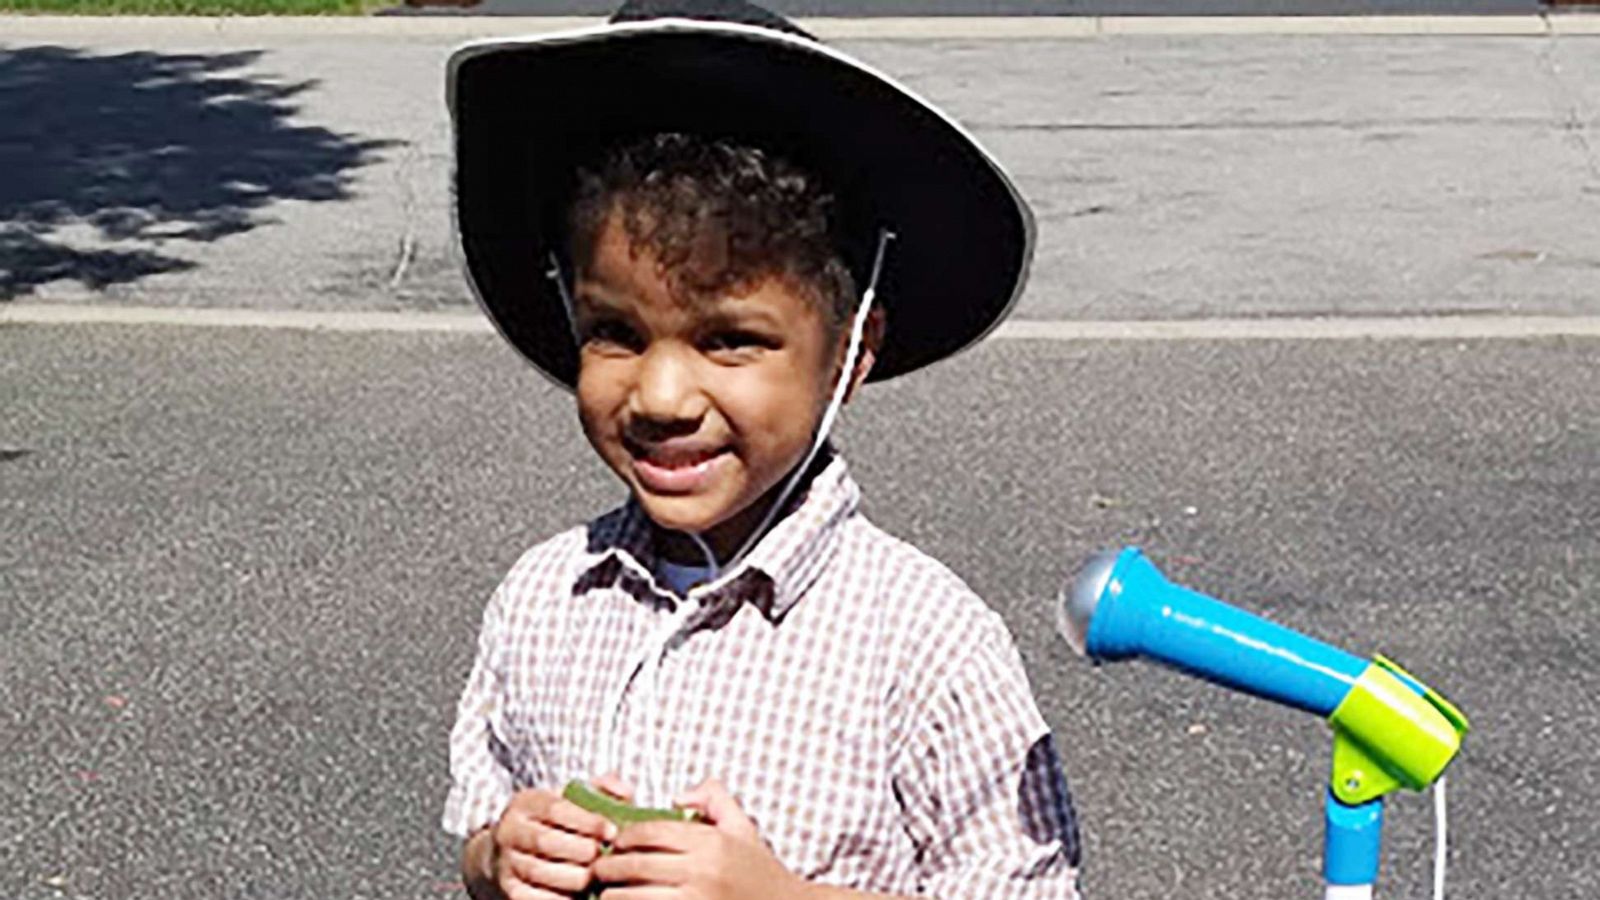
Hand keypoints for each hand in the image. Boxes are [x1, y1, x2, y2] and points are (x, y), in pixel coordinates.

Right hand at [486, 773, 633, 899]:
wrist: (512, 854)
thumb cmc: (557, 825)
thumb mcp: (573, 801)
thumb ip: (601, 790)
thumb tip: (623, 792)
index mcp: (526, 803)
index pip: (555, 808)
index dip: (586, 821)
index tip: (612, 831)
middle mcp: (510, 830)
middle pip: (546, 841)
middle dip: (581, 851)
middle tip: (606, 858)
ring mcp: (505, 861)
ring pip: (538, 871)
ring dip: (573, 877)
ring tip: (597, 878)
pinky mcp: (508, 889)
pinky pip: (531, 896)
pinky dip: (558, 898)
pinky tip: (580, 896)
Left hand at [591, 778, 804, 899]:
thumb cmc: (759, 871)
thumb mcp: (743, 827)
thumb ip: (714, 798)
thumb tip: (677, 796)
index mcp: (710, 842)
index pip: (650, 832)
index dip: (623, 836)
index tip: (614, 843)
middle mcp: (702, 872)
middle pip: (635, 865)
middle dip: (607, 867)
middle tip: (596, 869)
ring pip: (635, 898)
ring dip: (613, 896)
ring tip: (605, 895)